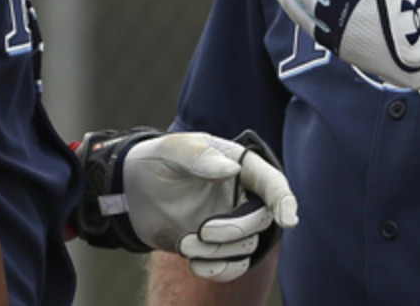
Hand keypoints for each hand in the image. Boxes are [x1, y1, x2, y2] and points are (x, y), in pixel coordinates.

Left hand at [75, 128, 297, 281]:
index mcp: (239, 165)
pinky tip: (193, 262)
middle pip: (261, 220)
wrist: (133, 190)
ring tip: (186, 242)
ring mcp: (231, 222)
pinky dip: (216, 269)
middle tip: (203, 231)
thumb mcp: (173, 150)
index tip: (287, 219)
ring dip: (220, 252)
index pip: (271, 182)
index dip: (284, 199)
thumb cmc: (157, 160)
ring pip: (246, 248)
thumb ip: (200, 157)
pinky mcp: (217, 246)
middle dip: (236, 230)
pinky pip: (231, 266)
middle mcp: (241, 195)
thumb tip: (232, 170)